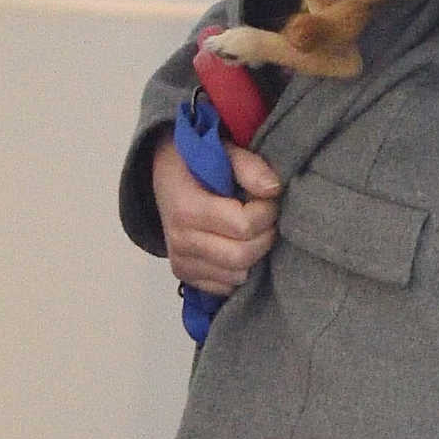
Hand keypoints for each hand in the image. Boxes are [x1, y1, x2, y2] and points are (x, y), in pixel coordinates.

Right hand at [151, 128, 280, 295]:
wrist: (164, 176)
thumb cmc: (196, 162)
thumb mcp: (222, 151)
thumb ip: (249, 167)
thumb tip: (273, 189)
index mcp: (187, 209)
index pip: (243, 226)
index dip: (266, 212)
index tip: (269, 198)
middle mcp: (181, 242)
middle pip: (242, 256)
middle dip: (265, 235)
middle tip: (267, 216)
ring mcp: (182, 263)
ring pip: (237, 276)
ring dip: (255, 254)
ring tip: (253, 229)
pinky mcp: (186, 276)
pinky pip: (225, 287)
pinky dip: (240, 269)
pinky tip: (240, 244)